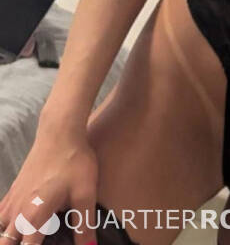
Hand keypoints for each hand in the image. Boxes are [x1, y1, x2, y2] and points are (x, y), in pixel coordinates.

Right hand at [0, 124, 98, 244]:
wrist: (60, 131)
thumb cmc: (74, 161)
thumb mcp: (85, 193)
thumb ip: (85, 225)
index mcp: (34, 217)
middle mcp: (17, 213)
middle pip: (6, 244)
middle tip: (37, 243)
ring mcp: (11, 202)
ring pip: (0, 232)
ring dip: (9, 239)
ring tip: (27, 237)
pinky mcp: (12, 192)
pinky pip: (0, 216)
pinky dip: (4, 226)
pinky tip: (18, 226)